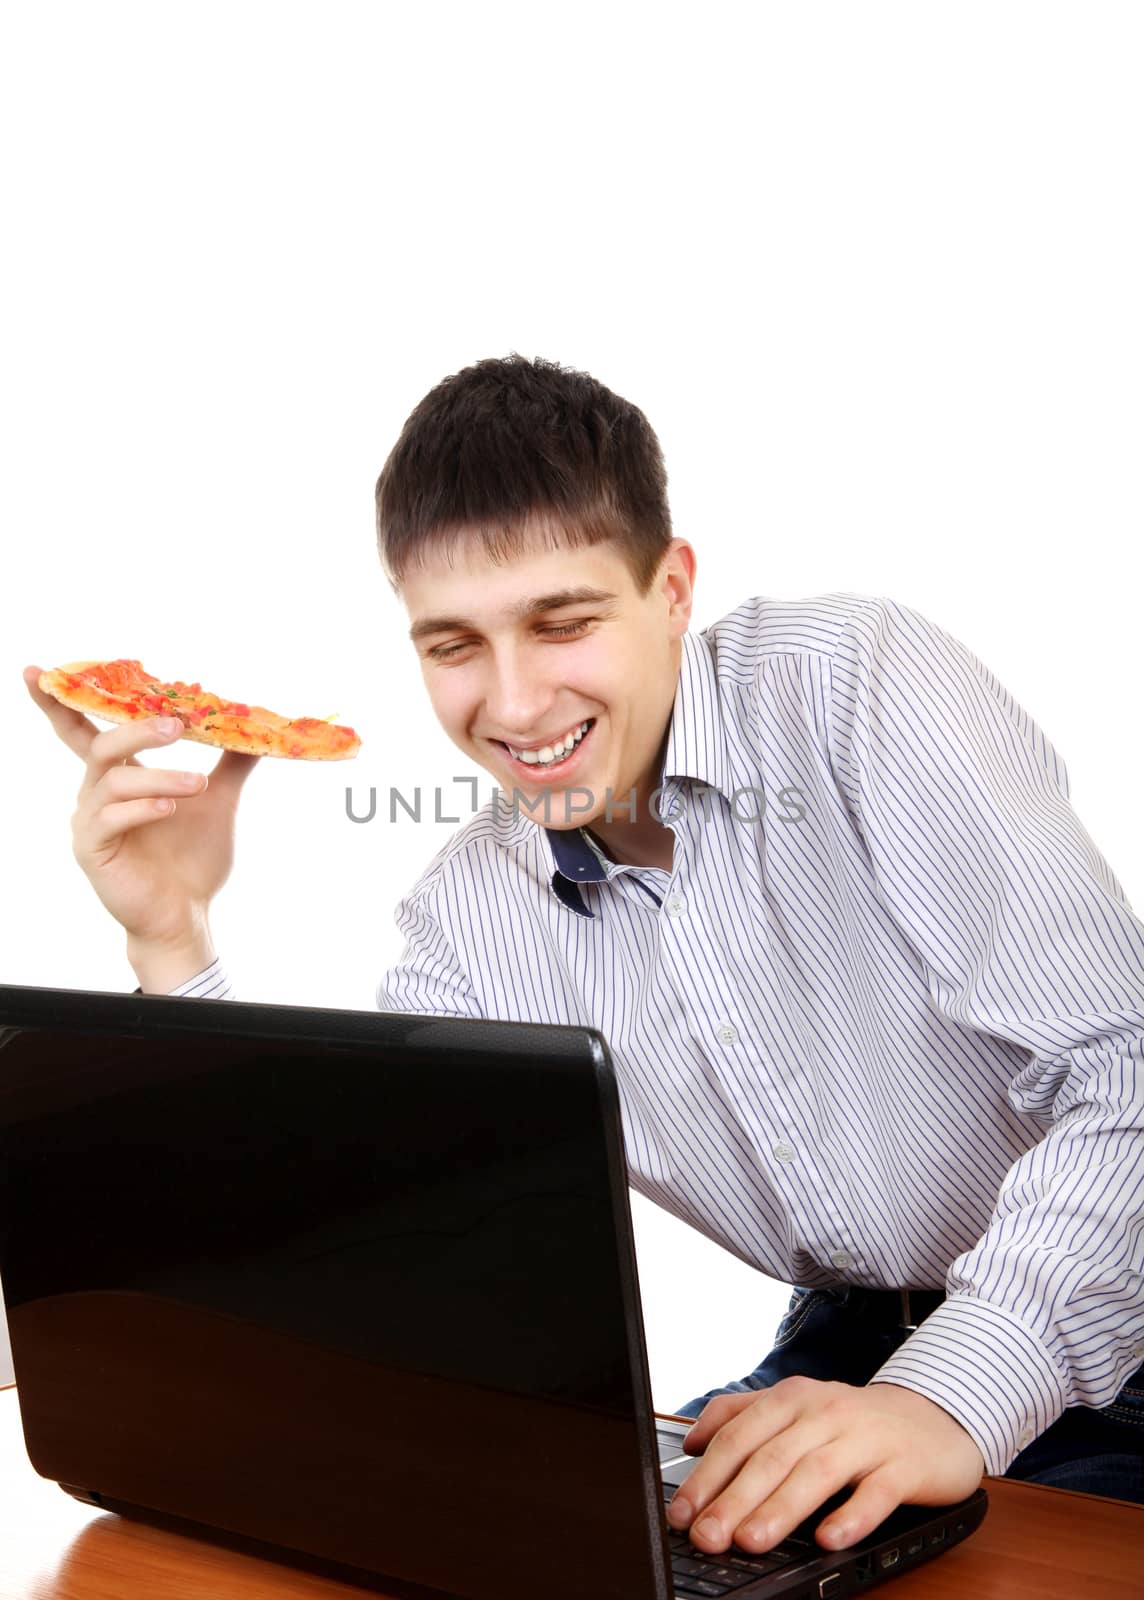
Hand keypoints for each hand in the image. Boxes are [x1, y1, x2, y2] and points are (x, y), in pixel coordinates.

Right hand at [23, 665, 260, 952]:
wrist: (188, 913)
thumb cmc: (193, 857)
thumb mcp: (217, 800)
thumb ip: (232, 762)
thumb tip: (256, 728)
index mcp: (118, 775)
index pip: (82, 730)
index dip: (58, 700)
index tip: (36, 670)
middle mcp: (96, 793)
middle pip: (101, 744)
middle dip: (136, 731)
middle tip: (176, 725)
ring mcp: (90, 822)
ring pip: (114, 780)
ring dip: (160, 776)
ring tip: (200, 783)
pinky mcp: (92, 850)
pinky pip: (112, 818)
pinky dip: (144, 808)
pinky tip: (172, 809)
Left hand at [667, 1377, 984, 1554]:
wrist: (933, 1418)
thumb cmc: (853, 1421)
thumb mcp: (796, 1406)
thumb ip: (741, 1414)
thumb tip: (692, 1440)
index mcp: (793, 1399)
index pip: (740, 1435)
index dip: (708, 1475)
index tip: (682, 1513)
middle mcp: (826, 1413)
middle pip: (772, 1457)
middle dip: (734, 1499)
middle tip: (707, 1537)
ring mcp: (866, 1438)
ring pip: (817, 1473)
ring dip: (781, 1509)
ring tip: (751, 1541)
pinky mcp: (904, 1466)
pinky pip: (877, 1493)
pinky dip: (852, 1516)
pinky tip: (828, 1538)